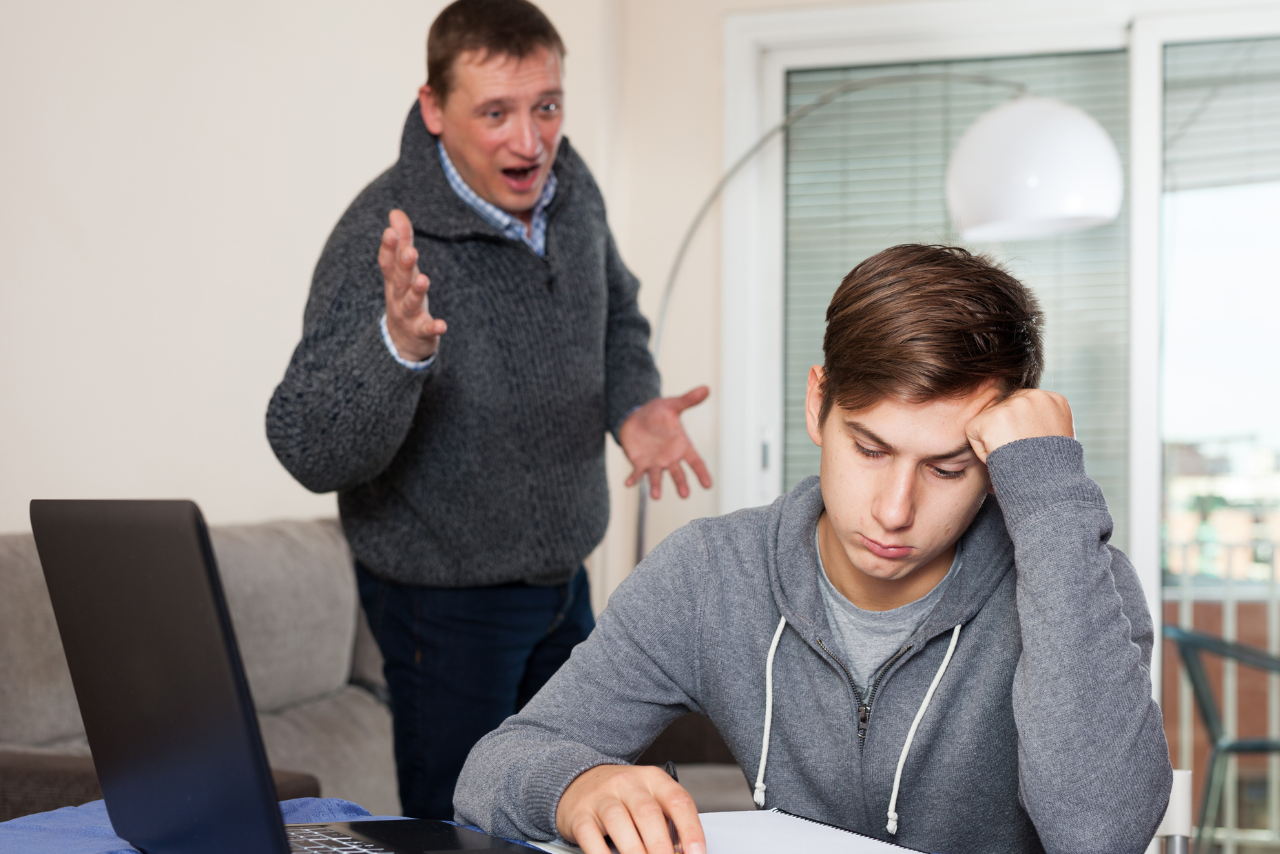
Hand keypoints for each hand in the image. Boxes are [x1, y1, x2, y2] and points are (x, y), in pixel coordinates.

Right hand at [380, 209, 446, 360]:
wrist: (401, 341)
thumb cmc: (403, 296)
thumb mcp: (401, 270)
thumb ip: (401, 241)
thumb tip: (395, 212)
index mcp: (394, 279)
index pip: (388, 261)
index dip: (388, 247)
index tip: (390, 231)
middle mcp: (398, 295)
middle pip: (399, 279)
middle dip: (404, 265)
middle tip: (411, 251)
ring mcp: (408, 314)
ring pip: (410, 302)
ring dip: (417, 291)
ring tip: (424, 280)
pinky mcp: (420, 331)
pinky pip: (426, 329)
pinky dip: (433, 327)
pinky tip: (442, 325)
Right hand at [556, 764, 705, 853]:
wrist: (579, 781)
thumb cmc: (623, 797)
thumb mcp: (649, 799)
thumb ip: (666, 823)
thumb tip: (681, 853)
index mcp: (653, 779)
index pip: (678, 801)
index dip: (690, 829)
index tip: (696, 853)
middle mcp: (628, 783)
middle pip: (648, 813)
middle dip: (661, 846)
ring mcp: (601, 797)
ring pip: (619, 822)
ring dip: (634, 852)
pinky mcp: (579, 814)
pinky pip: (590, 835)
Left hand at [619, 387, 712, 499]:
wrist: (637, 417)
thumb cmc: (658, 412)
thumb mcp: (673, 405)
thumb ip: (688, 400)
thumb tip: (706, 388)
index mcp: (682, 446)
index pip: (696, 462)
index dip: (701, 473)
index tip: (708, 485)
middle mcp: (670, 458)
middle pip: (678, 473)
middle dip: (680, 484)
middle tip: (684, 495)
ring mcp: (655, 463)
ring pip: (657, 477)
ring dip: (656, 486)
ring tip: (656, 496)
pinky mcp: (640, 463)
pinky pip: (637, 473)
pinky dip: (634, 479)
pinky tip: (628, 483)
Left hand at [965, 388, 1073, 463]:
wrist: (1048, 484)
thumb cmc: (1054, 469)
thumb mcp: (1058, 438)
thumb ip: (1042, 422)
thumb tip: (1024, 424)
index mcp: (1054, 400)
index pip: (1024, 406)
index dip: (1022, 428)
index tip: (1029, 445)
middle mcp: (1034, 396)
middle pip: (1005, 409)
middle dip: (1006, 430)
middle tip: (1018, 452)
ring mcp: (1012, 405)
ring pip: (990, 419)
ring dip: (995, 439)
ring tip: (1013, 456)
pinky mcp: (991, 418)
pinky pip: (973, 431)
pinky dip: (981, 449)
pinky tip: (1000, 457)